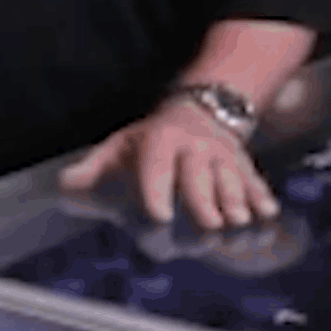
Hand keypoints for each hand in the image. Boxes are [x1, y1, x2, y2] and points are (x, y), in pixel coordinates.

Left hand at [58, 96, 280, 230]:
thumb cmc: (154, 138)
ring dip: (235, 201)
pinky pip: (255, 180)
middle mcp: (195, 147)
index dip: (157, 188)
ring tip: (239, 221)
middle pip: (200, 174)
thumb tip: (64, 184)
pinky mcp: (244, 164)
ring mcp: (223, 155)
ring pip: (231, 178)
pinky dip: (261, 196)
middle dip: (205, 199)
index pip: (157, 163)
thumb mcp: (122, 144)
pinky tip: (267, 213)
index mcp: (161, 140)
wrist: (203, 106)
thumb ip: (95, 167)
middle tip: (209, 224)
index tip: (158, 215)